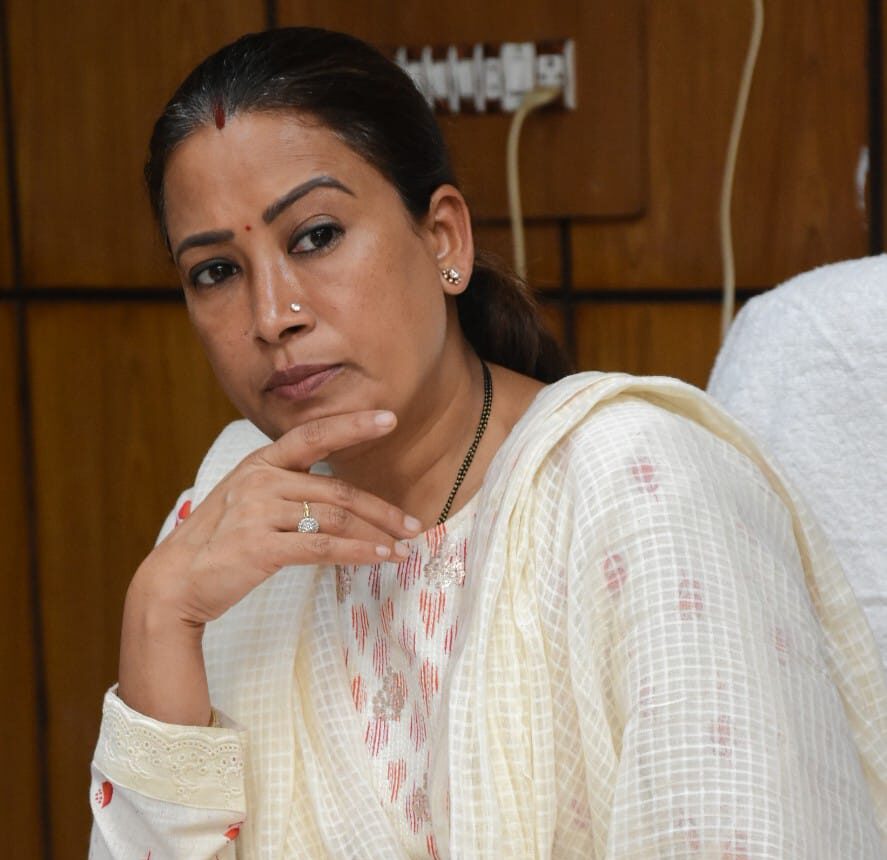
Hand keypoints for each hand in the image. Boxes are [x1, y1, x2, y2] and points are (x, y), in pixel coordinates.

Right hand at [133, 409, 418, 625]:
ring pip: (336, 519)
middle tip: (413, 523)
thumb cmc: (217, 542)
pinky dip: (358, 552)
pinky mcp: (262, 546)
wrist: (174, 582)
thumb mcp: (247, 500)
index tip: (389, 419)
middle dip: (382, 509)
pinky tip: (380, 557)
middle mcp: (261, 481)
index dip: (353, 425)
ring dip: (376, 534)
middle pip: (338, 491)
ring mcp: (260, 512)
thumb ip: (286, 488)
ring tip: (402, 547)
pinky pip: (324, 547)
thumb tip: (338, 495)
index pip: (314, 435)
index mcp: (260, 463)